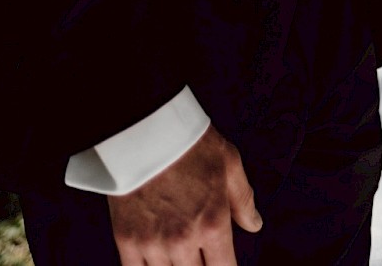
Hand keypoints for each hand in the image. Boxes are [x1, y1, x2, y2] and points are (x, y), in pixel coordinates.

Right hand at [108, 125, 260, 265]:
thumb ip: (243, 199)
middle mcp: (184, 240)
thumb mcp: (229, 162)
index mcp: (213, 223)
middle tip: (199, 254)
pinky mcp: (126, 241)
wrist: (145, 129)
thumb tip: (254, 225)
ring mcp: (153, 244)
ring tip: (179, 255)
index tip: (221, 262)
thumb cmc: (189, 142)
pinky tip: (155, 261)